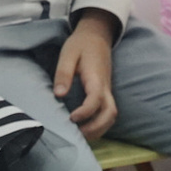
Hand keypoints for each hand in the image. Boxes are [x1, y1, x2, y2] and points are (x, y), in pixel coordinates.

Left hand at [54, 13, 119, 139]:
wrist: (96, 35)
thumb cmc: (80, 44)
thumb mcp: (68, 54)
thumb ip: (63, 74)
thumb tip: (58, 95)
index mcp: (96, 78)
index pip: (96, 100)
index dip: (85, 112)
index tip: (71, 118)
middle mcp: (105, 87)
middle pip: (110, 113)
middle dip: (96, 128)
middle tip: (77, 134)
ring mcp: (107, 91)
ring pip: (111, 115)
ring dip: (99, 129)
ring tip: (80, 135)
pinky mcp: (105, 93)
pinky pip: (107, 113)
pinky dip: (99, 124)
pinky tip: (85, 128)